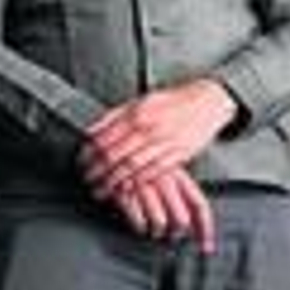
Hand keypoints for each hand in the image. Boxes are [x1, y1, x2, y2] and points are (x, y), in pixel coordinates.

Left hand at [81, 79, 237, 198]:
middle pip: (115, 156)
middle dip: (97, 171)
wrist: (207, 102)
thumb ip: (115, 115)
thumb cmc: (175, 102)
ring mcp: (164, 144)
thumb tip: (92, 129)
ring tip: (102, 189)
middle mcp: (149, 129)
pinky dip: (137, 183)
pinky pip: (153, 173)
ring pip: (132, 168)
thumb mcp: (141, 100)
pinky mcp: (178, 155)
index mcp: (137, 113)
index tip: (82, 161)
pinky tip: (126, 188)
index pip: (105, 137)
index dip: (89, 153)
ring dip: (113, 182)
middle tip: (88, 179)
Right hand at [109, 168, 216, 252]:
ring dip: (157, 231)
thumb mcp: (167, 174)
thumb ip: (183, 197)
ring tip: (154, 229)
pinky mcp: (125, 192)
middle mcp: (165, 180)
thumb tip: (194, 226)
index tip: (206, 247)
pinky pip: (139, 221)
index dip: (206, 228)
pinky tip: (139, 223)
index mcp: (179, 175)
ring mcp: (145, 185)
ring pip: (160, 222)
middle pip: (182, 219)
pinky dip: (140, 226)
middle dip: (177, 232)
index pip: (200, 205)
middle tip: (171, 235)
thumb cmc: (142, 166)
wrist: (111, 153)